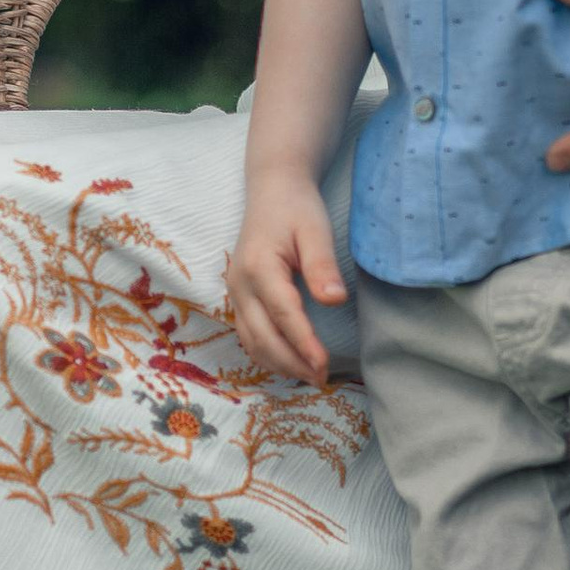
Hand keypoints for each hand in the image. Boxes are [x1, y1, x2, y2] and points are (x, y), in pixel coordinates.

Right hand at [227, 175, 347, 383]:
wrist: (272, 191)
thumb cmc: (296, 208)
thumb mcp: (315, 229)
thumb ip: (322, 265)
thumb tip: (334, 300)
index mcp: (259, 266)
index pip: (283, 315)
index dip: (304, 344)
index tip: (325, 366)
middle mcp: (240, 284)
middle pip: (263, 336)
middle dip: (292, 363)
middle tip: (322, 379)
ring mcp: (235, 292)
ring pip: (251, 341)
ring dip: (279, 364)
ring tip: (310, 376)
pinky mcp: (238, 297)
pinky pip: (248, 335)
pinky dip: (267, 354)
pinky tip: (290, 362)